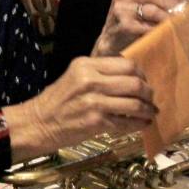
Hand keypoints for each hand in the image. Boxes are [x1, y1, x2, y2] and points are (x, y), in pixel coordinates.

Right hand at [5, 56, 156, 160]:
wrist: (38, 123)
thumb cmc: (57, 101)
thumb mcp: (75, 77)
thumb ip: (100, 74)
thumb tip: (131, 77)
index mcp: (86, 65)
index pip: (126, 64)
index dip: (141, 74)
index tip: (144, 81)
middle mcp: (91, 80)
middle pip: (134, 82)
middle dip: (148, 92)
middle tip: (151, 99)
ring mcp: (93, 102)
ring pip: (134, 103)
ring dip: (147, 110)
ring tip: (150, 113)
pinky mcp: (95, 122)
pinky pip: (126, 122)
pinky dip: (139, 124)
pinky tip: (142, 124)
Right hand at [92, 0, 184, 56]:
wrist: (111, 39)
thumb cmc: (131, 18)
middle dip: (175, 3)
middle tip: (187, 12)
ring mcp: (121, 8)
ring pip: (153, 10)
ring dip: (170, 17)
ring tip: (181, 22)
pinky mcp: (124, 25)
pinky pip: (149, 26)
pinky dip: (161, 30)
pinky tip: (169, 33)